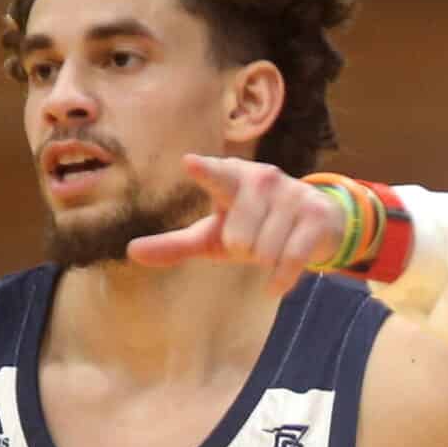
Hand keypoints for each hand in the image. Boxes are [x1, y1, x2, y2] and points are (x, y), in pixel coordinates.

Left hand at [127, 154, 345, 295]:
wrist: (316, 224)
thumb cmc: (253, 227)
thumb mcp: (213, 236)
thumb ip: (175, 243)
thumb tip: (131, 251)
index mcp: (231, 177)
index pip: (215, 176)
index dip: (205, 171)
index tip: (190, 163)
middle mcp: (262, 178)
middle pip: (240, 239)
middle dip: (244, 251)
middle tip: (253, 239)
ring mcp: (292, 194)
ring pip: (265, 252)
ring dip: (266, 261)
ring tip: (273, 245)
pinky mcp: (316, 214)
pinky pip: (291, 259)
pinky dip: (281, 279)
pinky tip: (277, 283)